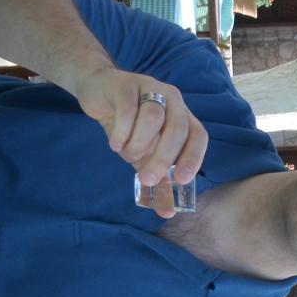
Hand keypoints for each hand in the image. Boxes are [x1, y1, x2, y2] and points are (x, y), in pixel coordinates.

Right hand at [73, 69, 206, 217]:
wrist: (98, 90)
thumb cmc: (127, 125)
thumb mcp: (143, 155)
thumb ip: (156, 180)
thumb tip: (167, 212)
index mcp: (182, 116)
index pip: (198, 135)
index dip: (193, 157)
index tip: (182, 180)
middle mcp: (172, 100)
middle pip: (176, 129)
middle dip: (162, 158)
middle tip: (146, 179)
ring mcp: (150, 88)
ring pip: (152, 118)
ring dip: (138, 143)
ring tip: (126, 153)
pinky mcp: (125, 84)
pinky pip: (127, 109)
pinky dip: (120, 131)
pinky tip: (114, 142)